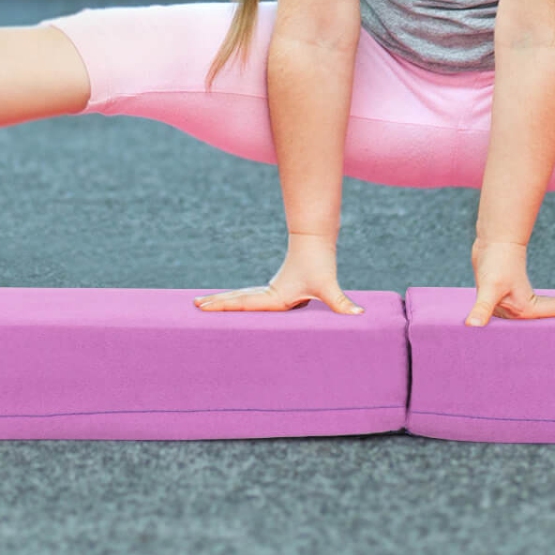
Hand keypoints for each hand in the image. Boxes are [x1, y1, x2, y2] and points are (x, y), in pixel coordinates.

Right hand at [193, 232, 363, 315]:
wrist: (315, 238)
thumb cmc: (320, 262)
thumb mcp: (329, 284)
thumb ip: (341, 302)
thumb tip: (358, 315)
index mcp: (275, 296)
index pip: (244, 303)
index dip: (224, 306)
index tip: (204, 306)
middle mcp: (269, 293)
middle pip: (237, 299)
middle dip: (216, 303)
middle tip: (195, 306)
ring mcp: (271, 290)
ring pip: (242, 296)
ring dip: (224, 300)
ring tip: (204, 304)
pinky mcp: (277, 287)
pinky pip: (251, 296)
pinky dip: (238, 300)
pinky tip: (234, 305)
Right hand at [466, 239, 554, 327]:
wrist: (487, 243)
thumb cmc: (490, 264)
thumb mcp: (488, 287)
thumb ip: (481, 309)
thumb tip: (471, 326)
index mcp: (519, 312)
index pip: (552, 313)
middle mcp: (518, 313)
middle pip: (550, 318)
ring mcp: (515, 307)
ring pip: (547, 314)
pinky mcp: (514, 298)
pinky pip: (542, 306)